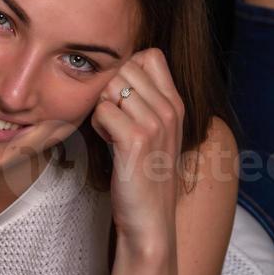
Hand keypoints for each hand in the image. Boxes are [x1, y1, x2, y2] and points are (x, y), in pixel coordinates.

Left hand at [90, 48, 184, 251]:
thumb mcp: (153, 132)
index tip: (122, 98)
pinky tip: (109, 144)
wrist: (149, 219)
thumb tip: (115, 72)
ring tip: (112, 133)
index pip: (150, 55)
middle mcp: (170, 109)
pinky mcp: (137, 139)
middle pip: (125, 66)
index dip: (126, 69)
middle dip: (109, 89)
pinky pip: (102, 110)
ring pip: (111, 87)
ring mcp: (156, 123)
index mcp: (176, 103)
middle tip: (113, 120)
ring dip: (102, 108)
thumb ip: (143, 101)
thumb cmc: (142, 175)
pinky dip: (97, 126)